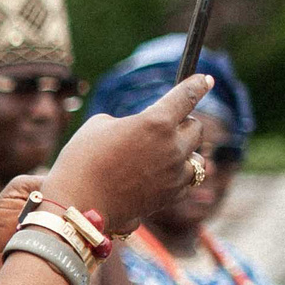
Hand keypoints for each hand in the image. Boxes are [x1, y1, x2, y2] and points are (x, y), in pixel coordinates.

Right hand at [41, 75, 213, 236]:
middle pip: (196, 128)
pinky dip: (177, 175)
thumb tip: (140, 131)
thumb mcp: (99, 126)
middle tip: (166, 127)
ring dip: (183, 152)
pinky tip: (160, 175)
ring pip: (196, 158)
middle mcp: (172, 146)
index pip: (186, 97)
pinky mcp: (171, 196)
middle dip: (183, 124)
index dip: (197, 85)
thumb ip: (128, 122)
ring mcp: (174, 174)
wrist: (78, 204)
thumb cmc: (81, 160)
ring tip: (164, 155)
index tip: (205, 79)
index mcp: (155, 121)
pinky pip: (186, 180)